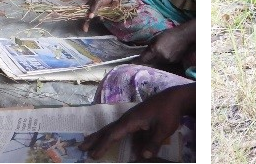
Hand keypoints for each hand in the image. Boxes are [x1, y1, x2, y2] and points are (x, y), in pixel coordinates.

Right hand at [79, 84, 193, 160]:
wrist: (175, 97)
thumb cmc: (169, 112)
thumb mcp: (164, 129)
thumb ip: (153, 143)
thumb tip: (144, 157)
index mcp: (131, 120)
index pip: (113, 134)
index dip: (103, 145)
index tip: (93, 155)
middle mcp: (127, 118)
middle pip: (107, 130)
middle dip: (94, 139)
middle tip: (80, 148)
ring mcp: (130, 117)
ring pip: (111, 128)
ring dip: (99, 136)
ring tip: (87, 143)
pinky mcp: (135, 118)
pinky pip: (118, 128)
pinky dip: (110, 134)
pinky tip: (109, 139)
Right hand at [82, 0, 135, 31]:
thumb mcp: (98, 1)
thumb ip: (93, 9)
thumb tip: (90, 17)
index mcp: (89, 5)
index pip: (84, 13)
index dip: (83, 20)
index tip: (83, 28)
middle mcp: (92, 8)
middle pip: (88, 17)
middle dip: (88, 23)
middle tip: (86, 29)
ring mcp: (98, 11)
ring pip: (95, 19)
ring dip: (97, 20)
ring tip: (101, 18)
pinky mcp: (103, 13)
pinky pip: (101, 18)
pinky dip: (101, 19)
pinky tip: (103, 18)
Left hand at [137, 23, 193, 66]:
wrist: (184, 36)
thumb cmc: (169, 34)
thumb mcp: (156, 38)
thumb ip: (149, 47)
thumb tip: (143, 54)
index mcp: (156, 50)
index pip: (143, 59)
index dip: (137, 61)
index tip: (132, 63)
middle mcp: (161, 57)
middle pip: (150, 64)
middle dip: (146, 62)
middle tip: (143, 60)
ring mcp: (168, 61)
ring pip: (157, 64)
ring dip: (154, 61)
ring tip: (156, 56)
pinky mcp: (173, 63)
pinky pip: (164, 63)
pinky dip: (162, 61)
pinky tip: (164, 55)